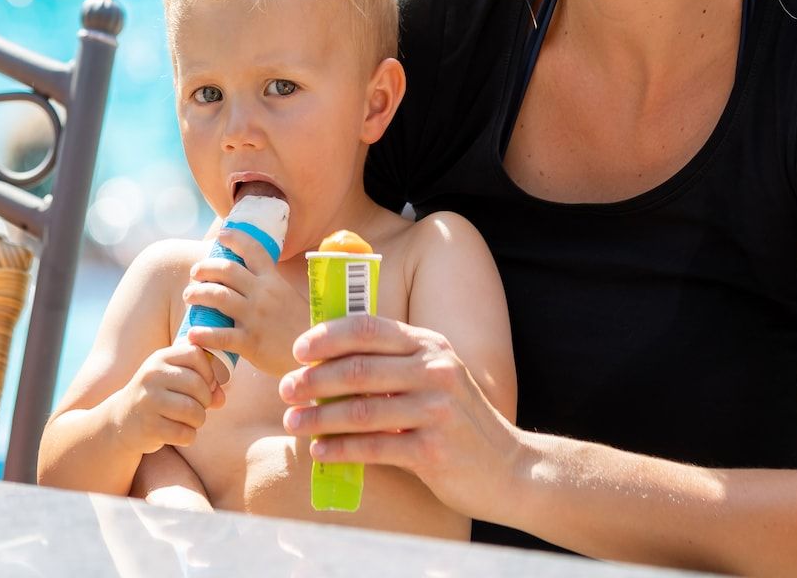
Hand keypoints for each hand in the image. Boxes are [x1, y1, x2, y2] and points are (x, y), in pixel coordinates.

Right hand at [112, 343, 230, 453]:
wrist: (122, 420)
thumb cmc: (157, 397)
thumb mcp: (172, 380)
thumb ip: (201, 382)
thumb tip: (220, 397)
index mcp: (160, 358)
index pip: (196, 354)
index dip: (208, 371)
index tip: (205, 384)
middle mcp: (152, 375)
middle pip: (198, 385)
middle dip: (205, 400)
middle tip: (198, 407)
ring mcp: (149, 401)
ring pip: (194, 411)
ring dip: (198, 420)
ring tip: (189, 421)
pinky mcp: (150, 426)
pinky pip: (185, 433)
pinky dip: (188, 436)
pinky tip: (178, 433)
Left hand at [181, 227, 308, 376]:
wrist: (320, 357)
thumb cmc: (302, 327)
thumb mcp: (289, 297)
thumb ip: (270, 287)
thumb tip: (249, 278)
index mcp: (273, 280)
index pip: (253, 249)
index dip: (235, 238)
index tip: (221, 235)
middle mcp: (263, 293)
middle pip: (227, 270)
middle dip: (205, 268)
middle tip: (195, 273)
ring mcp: (256, 317)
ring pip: (218, 296)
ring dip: (198, 294)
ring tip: (189, 296)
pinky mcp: (251, 342)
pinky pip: (221, 335)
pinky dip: (203, 334)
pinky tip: (192, 334)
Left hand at [279, 313, 520, 520]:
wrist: (511, 469)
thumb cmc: (459, 420)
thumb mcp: (435, 376)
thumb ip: (394, 362)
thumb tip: (326, 359)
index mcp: (430, 345)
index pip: (368, 328)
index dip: (327, 337)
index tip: (298, 351)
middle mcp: (435, 371)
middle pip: (358, 369)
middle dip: (314, 380)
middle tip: (286, 389)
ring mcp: (436, 411)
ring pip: (361, 410)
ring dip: (319, 417)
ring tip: (292, 422)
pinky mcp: (433, 450)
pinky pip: (373, 447)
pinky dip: (341, 448)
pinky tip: (320, 449)